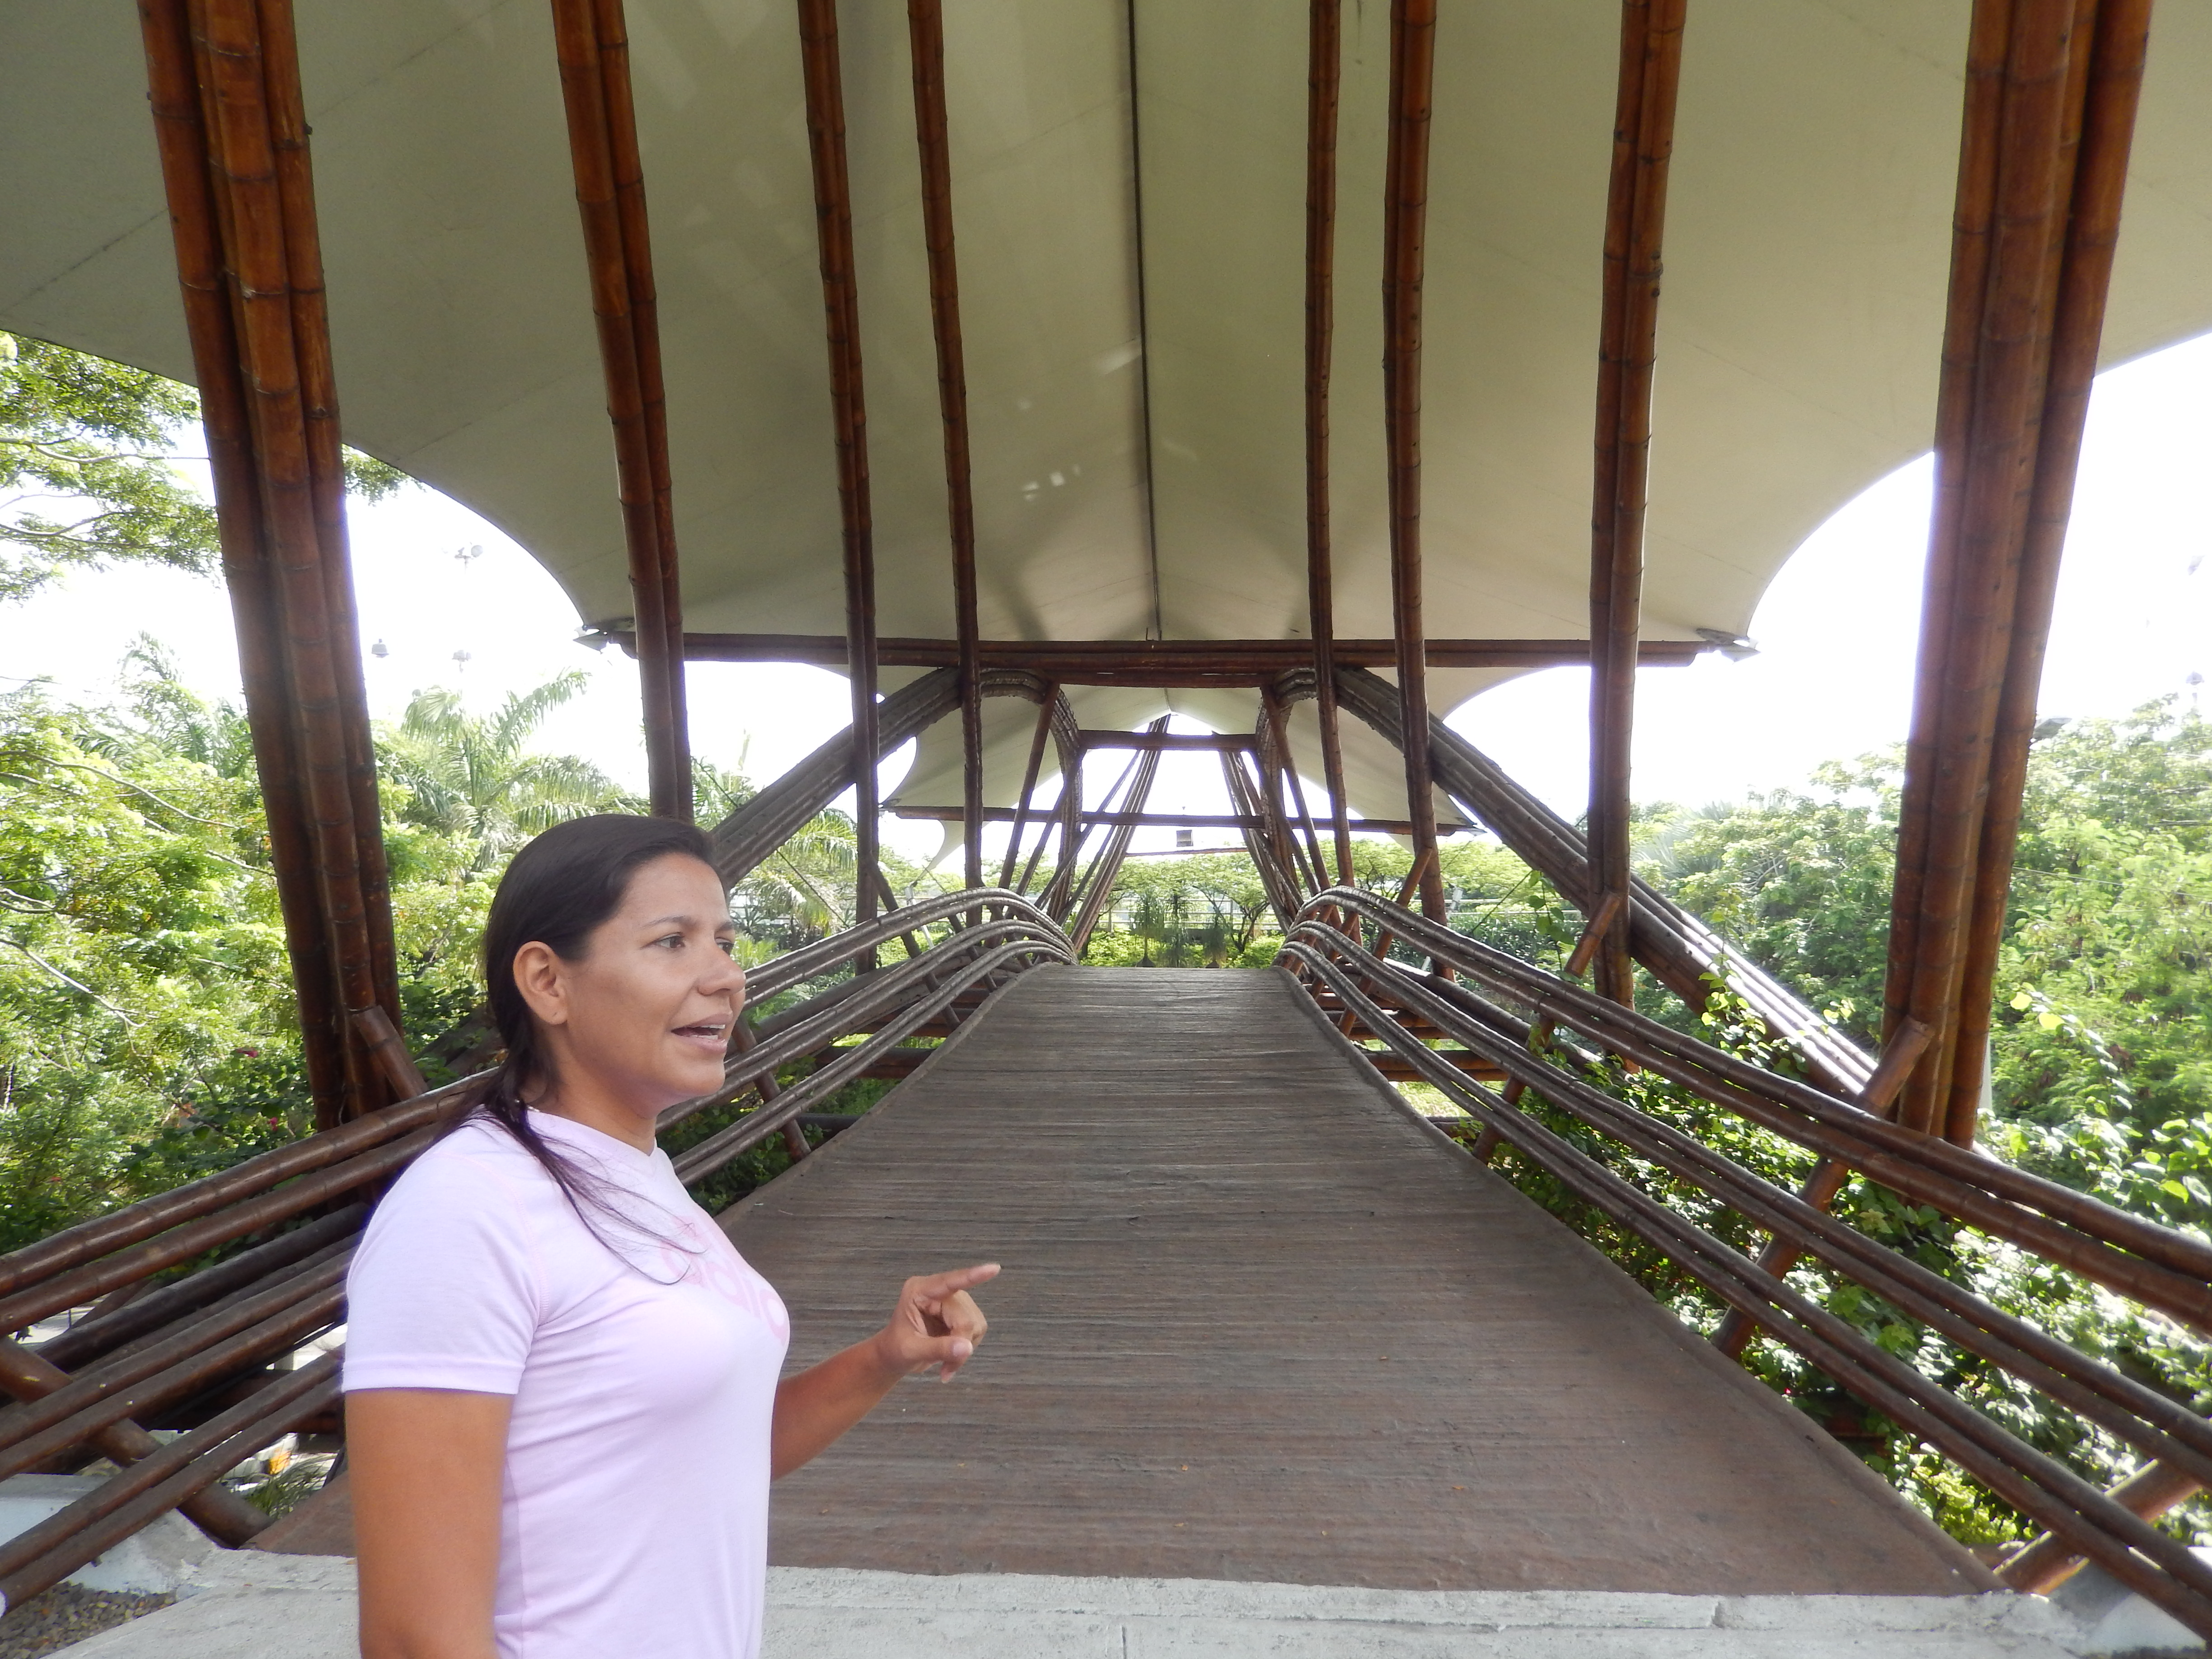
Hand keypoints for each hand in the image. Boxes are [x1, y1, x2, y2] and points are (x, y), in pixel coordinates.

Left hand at [873, 1263, 997, 1381]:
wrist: (895, 1357)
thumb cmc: (896, 1350)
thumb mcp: (911, 1351)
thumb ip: (938, 1349)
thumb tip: (967, 1348)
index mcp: (919, 1291)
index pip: (949, 1282)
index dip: (973, 1276)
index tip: (994, 1268)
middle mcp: (938, 1291)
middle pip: (965, 1316)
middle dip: (959, 1343)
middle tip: (947, 1368)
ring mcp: (951, 1301)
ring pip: (975, 1324)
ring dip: (964, 1348)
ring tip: (946, 1364)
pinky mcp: (960, 1312)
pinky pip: (976, 1330)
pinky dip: (966, 1348)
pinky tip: (951, 1358)